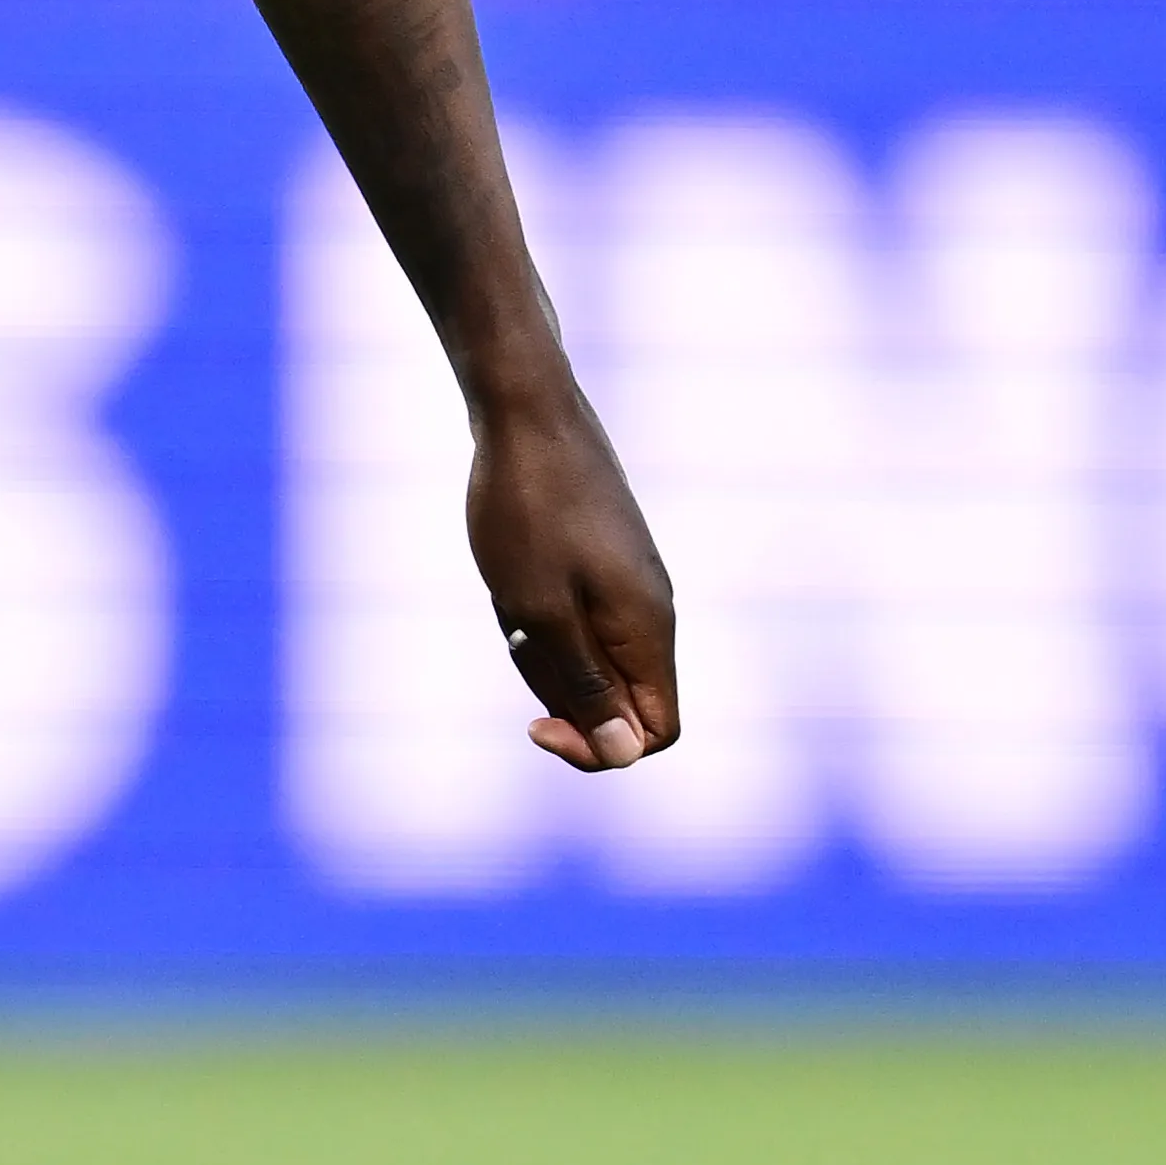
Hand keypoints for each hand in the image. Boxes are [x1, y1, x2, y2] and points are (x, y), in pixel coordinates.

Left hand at [468, 369, 677, 772]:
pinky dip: (535, 609)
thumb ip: (585, 684)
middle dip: (555, 684)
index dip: (599, 748)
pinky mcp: (605, 561)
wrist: (526, 411)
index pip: (655, 731)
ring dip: (538, 643)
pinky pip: (572, 615)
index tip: (533, 722)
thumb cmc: (525, 510)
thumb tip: (624, 753)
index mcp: (648, 630)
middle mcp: (652, 612)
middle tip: (516, 629)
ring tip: (511, 589)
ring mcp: (629, 584)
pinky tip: (510, 572)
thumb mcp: (540, 611)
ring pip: (586, 655)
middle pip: (616, 699)